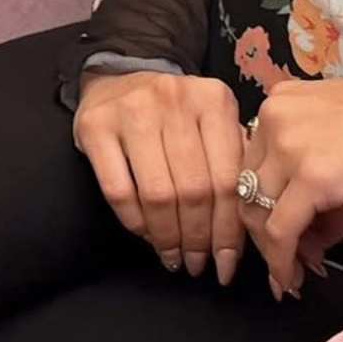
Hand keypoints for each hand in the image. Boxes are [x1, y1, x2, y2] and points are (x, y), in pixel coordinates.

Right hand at [71, 68, 256, 283]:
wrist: (116, 78)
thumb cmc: (174, 114)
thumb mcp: (211, 124)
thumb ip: (230, 162)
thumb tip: (246, 229)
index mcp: (214, 100)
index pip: (228, 178)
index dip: (229, 230)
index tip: (227, 262)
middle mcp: (175, 99)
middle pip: (195, 190)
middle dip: (199, 238)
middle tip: (198, 264)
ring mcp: (132, 110)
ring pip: (158, 194)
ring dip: (168, 237)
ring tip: (173, 257)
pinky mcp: (95, 126)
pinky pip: (119, 191)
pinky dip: (135, 222)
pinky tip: (146, 235)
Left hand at [244, 66, 342, 296]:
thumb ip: (318, 177)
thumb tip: (307, 234)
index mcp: (279, 101)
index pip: (252, 163)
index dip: (265, 204)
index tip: (285, 234)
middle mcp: (274, 117)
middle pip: (246, 188)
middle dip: (266, 232)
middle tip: (289, 262)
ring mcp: (290, 146)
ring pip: (258, 213)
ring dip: (273, 251)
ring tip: (294, 275)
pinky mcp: (312, 178)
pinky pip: (281, 231)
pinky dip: (281, 262)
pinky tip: (292, 279)